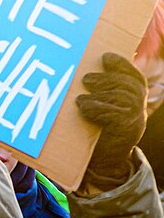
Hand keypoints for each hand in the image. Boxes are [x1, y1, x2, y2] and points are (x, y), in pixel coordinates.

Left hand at [77, 52, 146, 191]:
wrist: (102, 160)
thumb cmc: (95, 128)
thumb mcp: (98, 106)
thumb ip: (97, 90)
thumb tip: (80, 70)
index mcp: (134, 96)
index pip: (133, 74)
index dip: (121, 63)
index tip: (104, 57)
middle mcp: (138, 105)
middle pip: (128, 83)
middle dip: (106, 78)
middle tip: (86, 79)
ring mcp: (135, 118)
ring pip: (122, 96)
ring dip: (99, 94)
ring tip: (81, 98)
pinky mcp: (128, 129)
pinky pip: (115, 113)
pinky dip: (97, 108)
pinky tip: (84, 108)